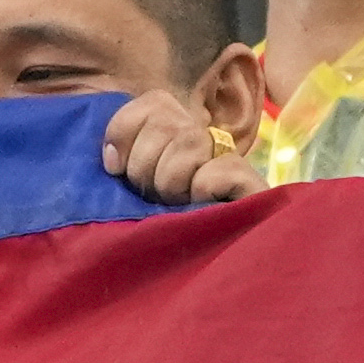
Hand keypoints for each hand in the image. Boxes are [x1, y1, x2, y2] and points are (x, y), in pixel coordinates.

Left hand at [104, 44, 269, 205]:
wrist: (221, 259)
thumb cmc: (166, 214)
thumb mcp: (137, 180)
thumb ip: (123, 157)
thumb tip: (111, 158)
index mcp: (179, 128)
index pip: (151, 102)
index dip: (123, 131)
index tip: (116, 167)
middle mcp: (206, 134)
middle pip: (164, 123)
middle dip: (144, 167)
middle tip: (153, 193)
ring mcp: (231, 157)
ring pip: (188, 143)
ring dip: (171, 181)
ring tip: (176, 202)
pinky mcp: (252, 184)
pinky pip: (219, 171)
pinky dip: (204, 186)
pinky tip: (202, 202)